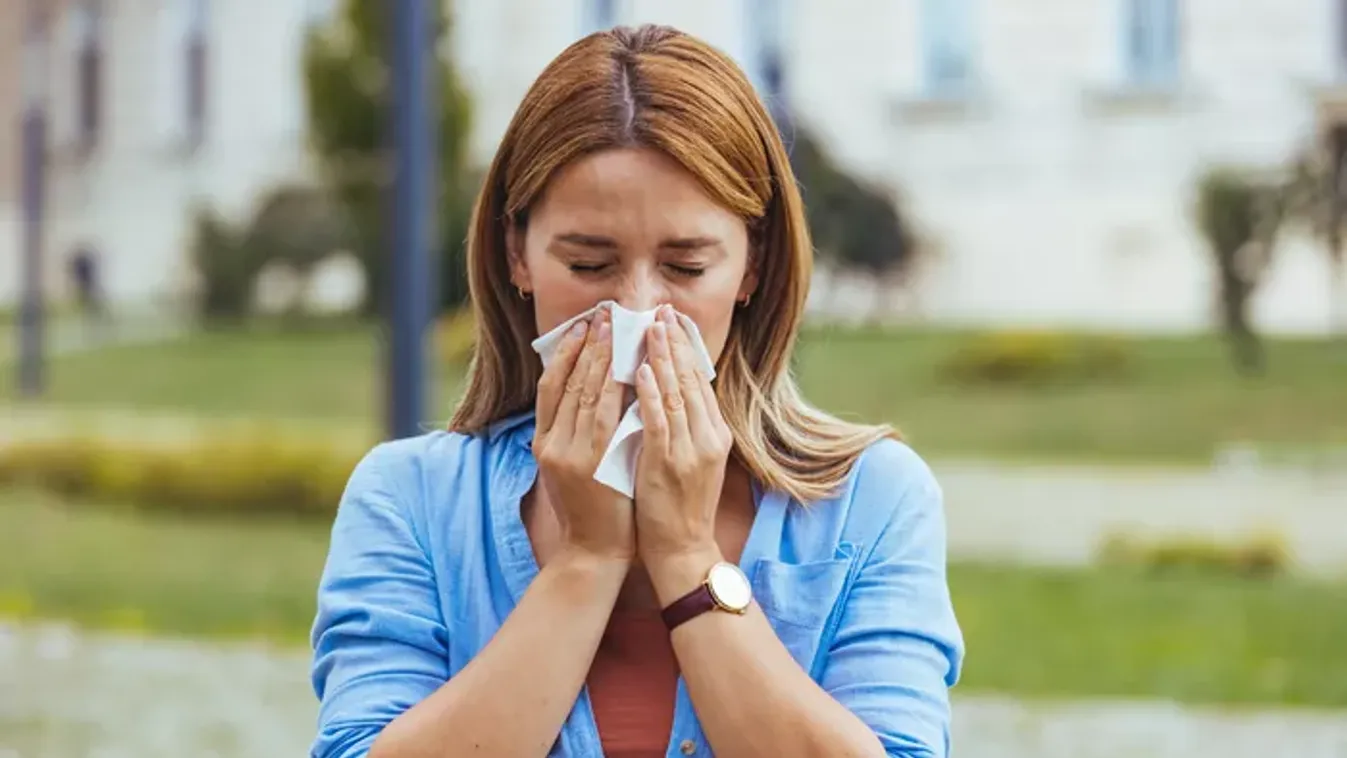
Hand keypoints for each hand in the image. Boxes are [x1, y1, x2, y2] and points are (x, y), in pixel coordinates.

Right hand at [532, 308, 634, 562]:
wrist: (594, 551)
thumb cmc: (591, 508)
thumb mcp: (571, 466)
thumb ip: (574, 432)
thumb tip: (591, 389)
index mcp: (543, 442)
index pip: (550, 385)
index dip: (566, 352)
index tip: (583, 326)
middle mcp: (550, 443)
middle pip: (567, 381)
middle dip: (588, 345)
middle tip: (604, 314)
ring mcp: (569, 452)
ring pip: (585, 392)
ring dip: (602, 356)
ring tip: (616, 328)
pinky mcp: (590, 463)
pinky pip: (604, 414)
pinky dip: (616, 387)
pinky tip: (629, 365)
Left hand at [632, 306, 732, 567]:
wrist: (683, 549)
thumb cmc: (679, 507)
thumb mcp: (692, 460)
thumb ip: (684, 427)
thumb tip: (667, 390)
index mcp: (715, 435)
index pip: (700, 382)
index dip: (685, 349)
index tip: (672, 322)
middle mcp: (708, 437)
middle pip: (690, 380)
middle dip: (674, 343)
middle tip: (660, 311)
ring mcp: (691, 450)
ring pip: (676, 393)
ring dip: (661, 357)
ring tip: (650, 328)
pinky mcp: (669, 463)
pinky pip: (659, 420)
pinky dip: (650, 392)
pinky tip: (640, 369)